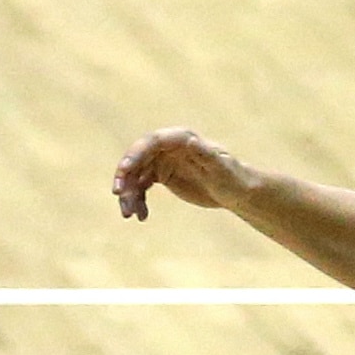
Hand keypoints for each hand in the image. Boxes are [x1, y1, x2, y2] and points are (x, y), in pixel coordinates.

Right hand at [112, 128, 255, 219]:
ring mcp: (162, 160)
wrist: (236, 192)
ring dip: (128, 193)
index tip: (124, 170)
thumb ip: (205, 154)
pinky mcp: (161, 175)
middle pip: (138, 157)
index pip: (152, 141)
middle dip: (125, 175)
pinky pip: (141, 186)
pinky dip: (137, 200)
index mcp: (181, 139)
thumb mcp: (221, 169)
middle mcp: (168, 147)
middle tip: (118, 193)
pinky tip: (141, 216)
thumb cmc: (234, 178)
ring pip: (136, 174)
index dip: (135, 154)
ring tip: (129, 213)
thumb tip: (190, 140)